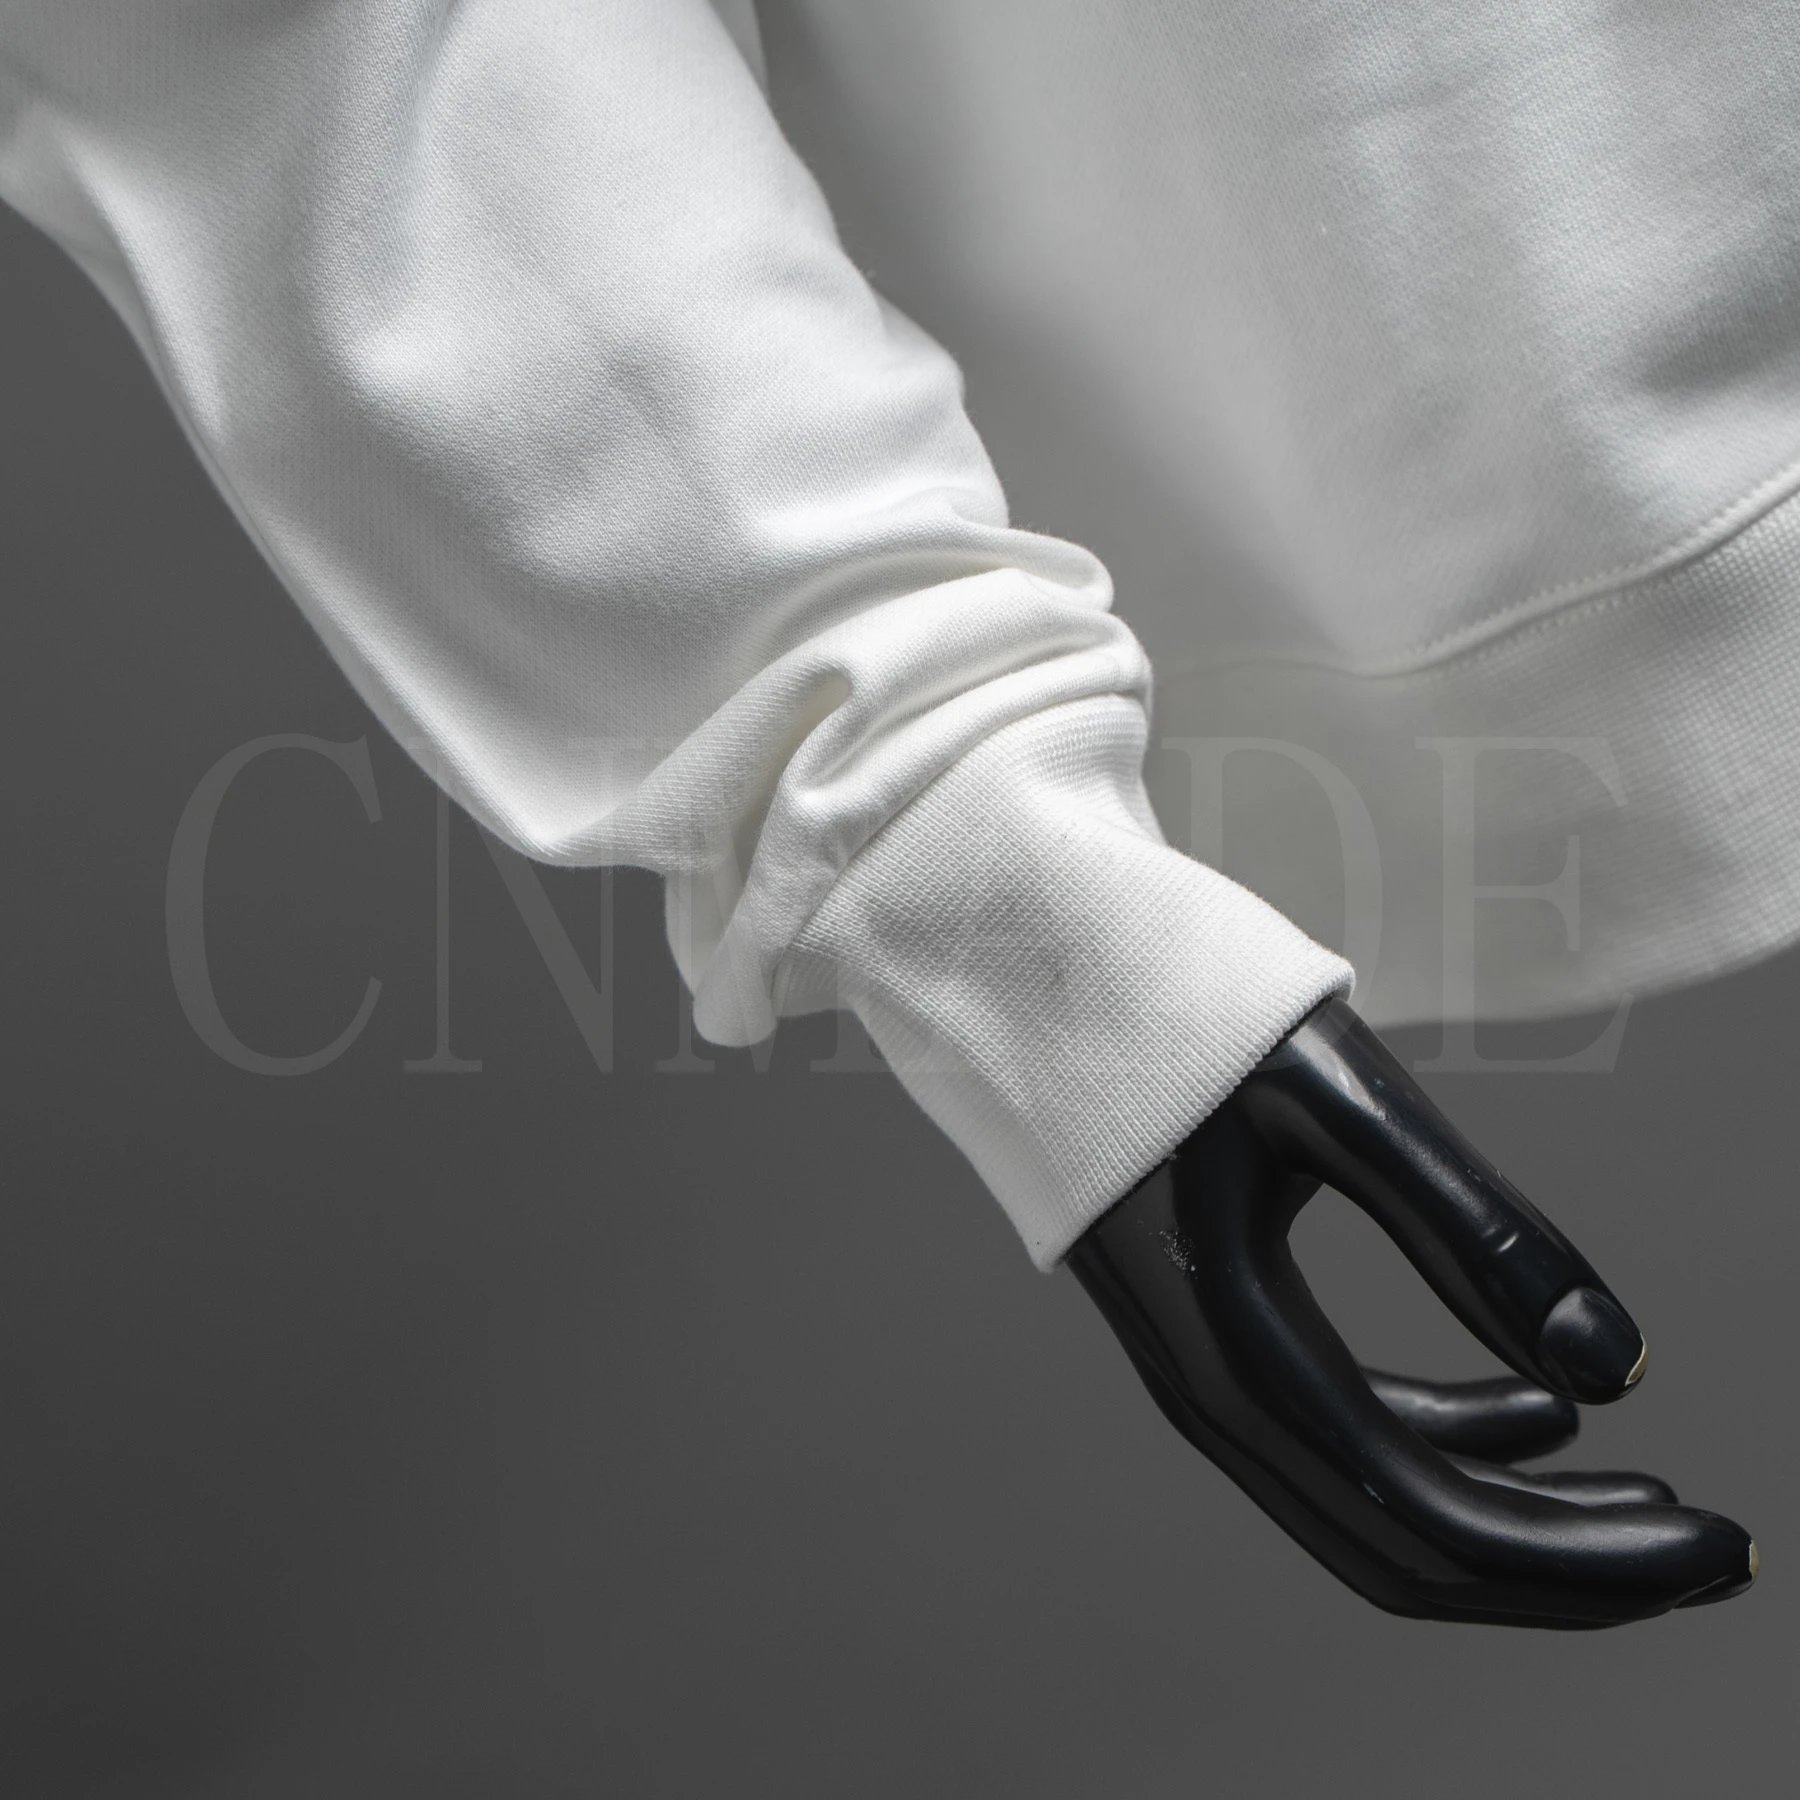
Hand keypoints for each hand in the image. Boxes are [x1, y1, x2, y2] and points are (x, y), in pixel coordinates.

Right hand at [1065, 998, 1756, 1627]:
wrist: (1033, 969)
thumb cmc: (1180, 1016)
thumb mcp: (1339, 1102)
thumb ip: (1474, 1233)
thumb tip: (1622, 1371)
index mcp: (1236, 1356)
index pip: (1437, 1521)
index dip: (1590, 1561)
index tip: (1728, 1542)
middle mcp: (1214, 1398)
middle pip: (1409, 1549)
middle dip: (1571, 1572)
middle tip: (1719, 1549)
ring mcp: (1211, 1373)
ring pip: (1380, 1505)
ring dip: (1520, 1517)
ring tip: (1647, 1488)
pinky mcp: (1224, 1333)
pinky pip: (1351, 1433)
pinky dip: (1457, 1442)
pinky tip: (1541, 1407)